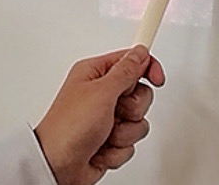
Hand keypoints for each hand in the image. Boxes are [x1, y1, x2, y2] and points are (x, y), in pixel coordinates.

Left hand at [33, 46, 165, 184]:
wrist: (60, 164)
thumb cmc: (70, 125)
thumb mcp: (101, 93)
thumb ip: (125, 73)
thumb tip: (139, 53)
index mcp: (95, 73)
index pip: (130, 61)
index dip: (147, 67)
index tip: (158, 79)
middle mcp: (101, 93)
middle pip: (139, 94)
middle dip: (132, 109)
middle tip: (116, 111)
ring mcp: (106, 117)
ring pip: (138, 122)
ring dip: (123, 133)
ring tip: (104, 133)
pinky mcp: (110, 139)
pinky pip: (131, 143)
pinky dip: (118, 149)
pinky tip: (101, 148)